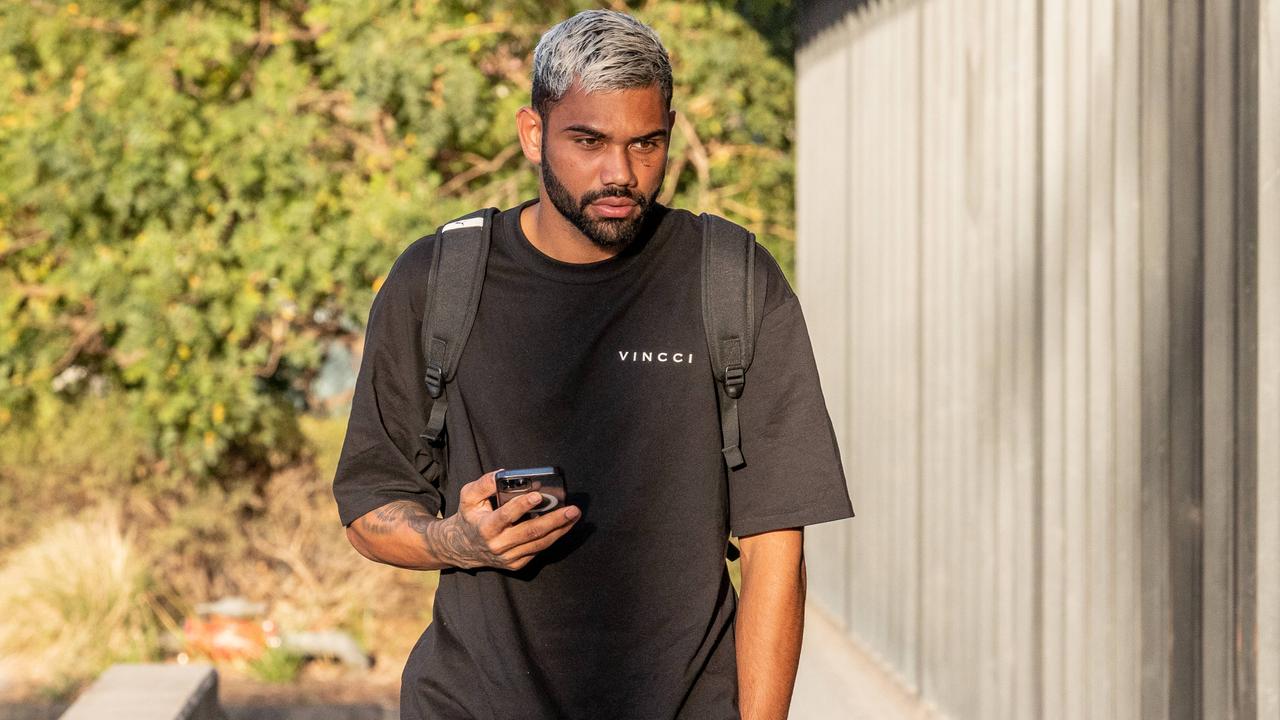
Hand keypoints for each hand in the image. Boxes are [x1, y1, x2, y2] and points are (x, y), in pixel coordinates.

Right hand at [443, 470, 580, 570]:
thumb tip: (503, 473)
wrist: (463, 547)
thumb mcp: (468, 497)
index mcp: (485, 527)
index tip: (538, 495)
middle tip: (572, 509)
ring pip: (539, 543)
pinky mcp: (516, 563)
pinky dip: (553, 537)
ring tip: (574, 516)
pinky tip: (564, 526)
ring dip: (560, 529)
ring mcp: (508, 557)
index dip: (522, 506)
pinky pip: (538, 550)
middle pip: (530, 532)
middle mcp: (498, 545)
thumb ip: (483, 484)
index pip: (506, 516)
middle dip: (554, 520)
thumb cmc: (470, 517)